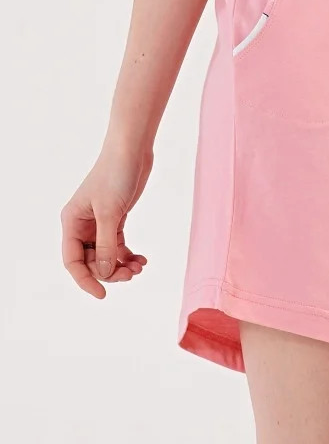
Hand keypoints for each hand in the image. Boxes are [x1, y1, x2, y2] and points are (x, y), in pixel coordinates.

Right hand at [61, 140, 152, 297]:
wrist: (132, 149)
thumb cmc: (116, 174)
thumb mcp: (110, 213)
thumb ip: (105, 245)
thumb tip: (102, 274)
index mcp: (71, 222)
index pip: (72, 261)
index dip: (85, 280)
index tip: (102, 295)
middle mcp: (82, 224)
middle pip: (90, 261)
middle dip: (109, 272)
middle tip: (131, 275)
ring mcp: (99, 222)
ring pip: (105, 255)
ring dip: (121, 265)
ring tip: (139, 268)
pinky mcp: (115, 218)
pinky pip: (118, 245)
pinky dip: (128, 254)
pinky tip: (142, 260)